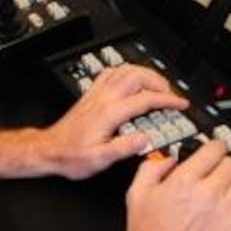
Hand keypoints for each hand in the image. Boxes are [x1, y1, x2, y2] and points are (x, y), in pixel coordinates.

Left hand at [36, 63, 184, 179]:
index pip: (145, 99)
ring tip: (157, 84)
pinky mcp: (91, 95)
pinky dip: (126, 71)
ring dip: (145, 73)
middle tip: (171, 93)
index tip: (180, 103)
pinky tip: (131, 79)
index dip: (167, 99)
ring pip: (124, 70)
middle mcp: (103, 99)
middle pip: (136, 76)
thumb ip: (123, 148)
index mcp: (109, 114)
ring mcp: (96, 94)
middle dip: (159, 81)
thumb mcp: (100, 160)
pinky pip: (110, 73)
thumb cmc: (71, 156)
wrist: (49, 150)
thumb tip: (145, 139)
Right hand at [121, 140, 230, 230]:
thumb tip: (168, 159)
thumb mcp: (136, 194)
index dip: (216, 148)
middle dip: (226, 165)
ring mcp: (224, 213)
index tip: (215, 152)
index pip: (214, 149)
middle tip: (221, 172)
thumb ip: (151, 169)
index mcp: (184, 180)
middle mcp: (207, 193)